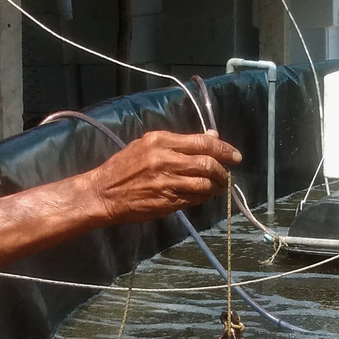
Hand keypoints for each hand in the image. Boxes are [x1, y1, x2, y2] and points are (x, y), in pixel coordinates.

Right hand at [89, 130, 239, 225]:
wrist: (103, 193)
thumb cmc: (124, 167)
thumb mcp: (148, 145)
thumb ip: (180, 142)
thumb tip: (211, 137)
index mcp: (161, 141)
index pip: (202, 143)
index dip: (224, 150)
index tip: (235, 156)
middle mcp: (165, 160)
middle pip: (207, 164)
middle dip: (223, 170)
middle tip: (227, 175)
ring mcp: (166, 182)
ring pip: (204, 184)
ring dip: (216, 186)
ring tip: (218, 186)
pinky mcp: (166, 201)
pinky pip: (194, 199)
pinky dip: (203, 197)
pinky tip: (204, 195)